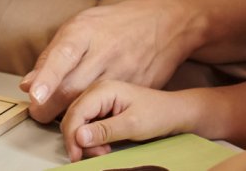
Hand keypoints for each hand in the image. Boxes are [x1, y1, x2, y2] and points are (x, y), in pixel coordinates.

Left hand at [21, 0, 196, 121]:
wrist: (163, 22)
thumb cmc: (113, 24)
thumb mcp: (80, 26)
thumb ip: (52, 54)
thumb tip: (27, 83)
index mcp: (86, 30)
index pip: (63, 54)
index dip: (47, 76)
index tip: (33, 95)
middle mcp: (105, 50)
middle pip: (73, 86)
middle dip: (49, 107)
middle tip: (37, 112)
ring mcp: (123, 71)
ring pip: (90, 101)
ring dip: (69, 113)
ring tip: (56, 114)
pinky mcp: (137, 87)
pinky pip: (111, 107)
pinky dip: (94, 114)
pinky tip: (85, 113)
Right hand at [60, 80, 196, 161]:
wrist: (174, 112)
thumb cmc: (157, 114)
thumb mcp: (132, 125)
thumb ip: (104, 131)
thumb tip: (78, 137)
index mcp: (102, 90)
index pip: (75, 113)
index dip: (72, 136)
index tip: (77, 156)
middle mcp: (97, 91)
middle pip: (73, 117)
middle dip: (80, 140)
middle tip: (97, 155)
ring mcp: (99, 100)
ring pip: (79, 123)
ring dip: (87, 141)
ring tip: (104, 151)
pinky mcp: (102, 109)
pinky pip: (88, 125)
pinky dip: (93, 139)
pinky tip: (105, 146)